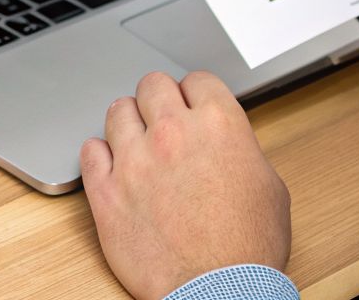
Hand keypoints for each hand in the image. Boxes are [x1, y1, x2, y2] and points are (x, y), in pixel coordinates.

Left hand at [81, 72, 290, 299]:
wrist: (219, 291)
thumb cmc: (248, 249)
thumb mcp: (269, 186)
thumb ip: (241, 150)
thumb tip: (227, 144)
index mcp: (219, 125)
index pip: (197, 80)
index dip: (196, 94)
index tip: (192, 106)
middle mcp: (173, 134)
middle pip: (152, 85)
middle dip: (159, 99)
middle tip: (162, 120)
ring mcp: (135, 161)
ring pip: (117, 110)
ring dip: (128, 122)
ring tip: (136, 141)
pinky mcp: (106, 192)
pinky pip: (89, 152)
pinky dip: (99, 155)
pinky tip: (112, 166)